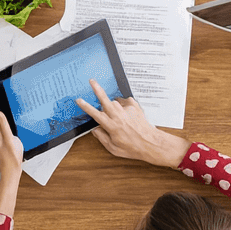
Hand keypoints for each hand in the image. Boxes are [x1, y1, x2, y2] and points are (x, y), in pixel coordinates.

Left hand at [0, 111, 23, 178]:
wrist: (11, 171)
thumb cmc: (10, 158)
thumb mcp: (9, 139)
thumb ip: (4, 125)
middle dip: (1, 112)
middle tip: (2, 100)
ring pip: (2, 126)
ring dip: (5, 120)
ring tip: (9, 112)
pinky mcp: (3, 143)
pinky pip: (5, 131)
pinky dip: (8, 128)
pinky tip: (14, 128)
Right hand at [75, 80, 189, 168]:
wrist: (150, 143)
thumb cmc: (133, 147)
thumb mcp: (114, 149)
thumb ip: (102, 138)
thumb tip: (95, 130)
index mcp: (112, 126)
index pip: (96, 114)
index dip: (86, 106)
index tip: (79, 100)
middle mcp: (119, 116)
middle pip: (105, 99)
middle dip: (97, 89)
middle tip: (92, 81)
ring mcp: (127, 110)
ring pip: (115, 102)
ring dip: (112, 106)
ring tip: (116, 116)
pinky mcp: (135, 107)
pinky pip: (125, 102)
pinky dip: (123, 106)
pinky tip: (126, 114)